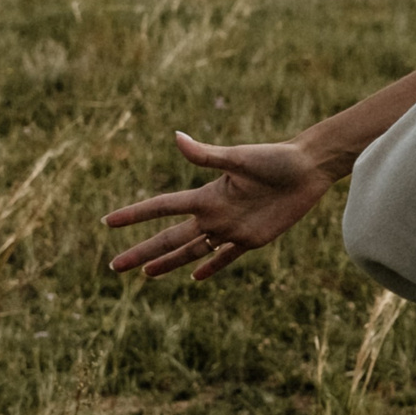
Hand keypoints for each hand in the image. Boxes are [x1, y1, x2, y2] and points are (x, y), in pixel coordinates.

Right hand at [103, 131, 332, 280]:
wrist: (308, 168)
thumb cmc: (275, 158)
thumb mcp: (239, 158)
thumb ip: (206, 155)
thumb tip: (176, 137)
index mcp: (206, 195)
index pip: (162, 208)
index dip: (135, 214)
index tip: (107, 222)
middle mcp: (213, 214)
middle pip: (169, 238)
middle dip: (141, 251)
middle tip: (114, 265)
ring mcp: (231, 228)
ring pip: (191, 251)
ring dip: (168, 262)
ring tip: (145, 274)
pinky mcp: (252, 239)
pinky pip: (226, 258)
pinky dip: (211, 267)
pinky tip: (195, 277)